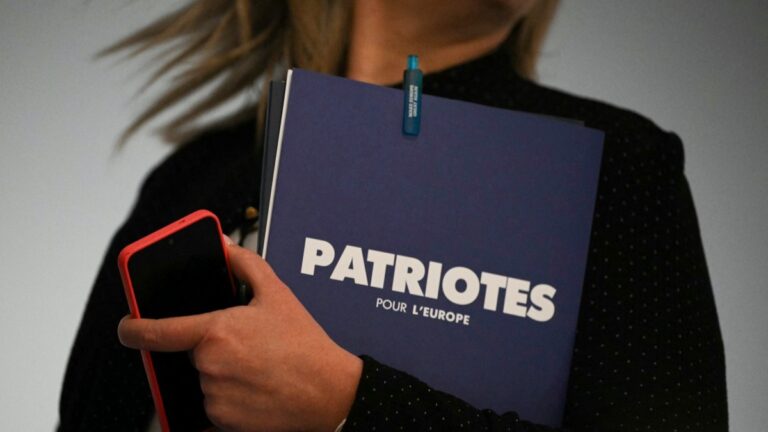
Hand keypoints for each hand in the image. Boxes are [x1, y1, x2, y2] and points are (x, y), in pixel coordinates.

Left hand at [118, 237, 362, 431]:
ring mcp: (214, 397)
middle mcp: (209, 366)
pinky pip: (213, 406)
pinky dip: (229, 396)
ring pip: (203, 380)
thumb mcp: (277, 294)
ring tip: (257, 368)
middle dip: (210, 348)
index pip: (154, 332)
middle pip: (190, 355)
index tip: (128, 326)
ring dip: (220, 373)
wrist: (330, 393)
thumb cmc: (305, 346)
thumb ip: (245, 264)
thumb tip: (225, 246)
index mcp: (216, 332)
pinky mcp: (223, 422)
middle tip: (246, 347)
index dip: (133, 328)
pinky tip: (255, 388)